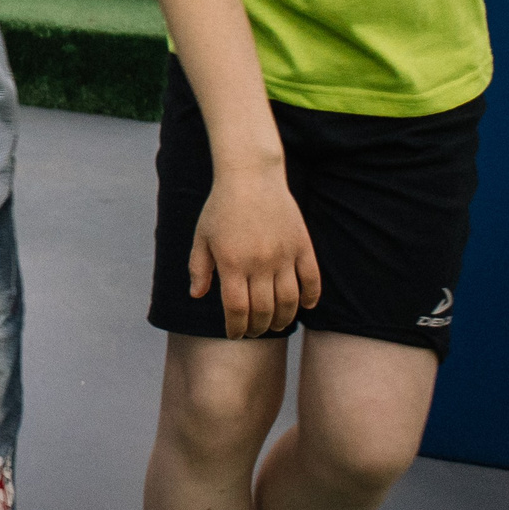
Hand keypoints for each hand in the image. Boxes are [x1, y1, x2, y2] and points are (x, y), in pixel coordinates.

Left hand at [189, 166, 321, 338]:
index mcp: (232, 263)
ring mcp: (284, 255)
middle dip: (258, 328)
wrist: (251, 175)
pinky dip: (311, 298)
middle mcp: (259, 263)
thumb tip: (196, 296)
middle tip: (255, 332)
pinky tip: (305, 307)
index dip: (236, 328)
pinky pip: (312, 280)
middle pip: (263, 310)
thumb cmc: (221, 207)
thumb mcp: (201, 236)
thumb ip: (199, 267)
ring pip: (289, 301)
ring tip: (276, 324)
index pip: (237, 309)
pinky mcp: (302, 246)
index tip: (235, 334)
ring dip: (283, 319)